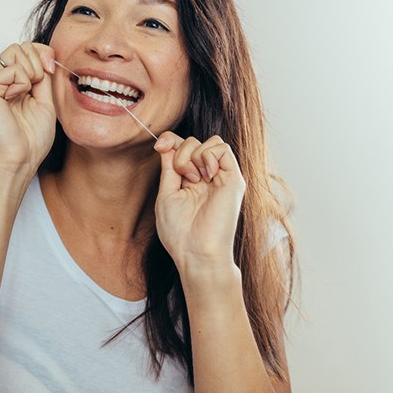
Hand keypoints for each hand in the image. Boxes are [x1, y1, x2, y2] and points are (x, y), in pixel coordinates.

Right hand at [0, 42, 55, 176]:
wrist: (20, 160)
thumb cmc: (31, 139)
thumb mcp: (45, 101)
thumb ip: (43, 77)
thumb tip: (46, 55)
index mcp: (10, 83)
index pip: (25, 49)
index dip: (42, 53)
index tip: (51, 70)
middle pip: (19, 46)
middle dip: (38, 61)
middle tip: (38, 86)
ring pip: (15, 51)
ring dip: (31, 71)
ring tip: (27, 94)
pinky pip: (12, 68)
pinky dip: (23, 83)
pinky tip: (16, 99)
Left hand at [153, 131, 245, 270]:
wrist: (197, 253)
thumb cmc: (179, 232)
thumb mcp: (167, 194)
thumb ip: (169, 167)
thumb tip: (166, 143)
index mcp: (190, 180)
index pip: (182, 146)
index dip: (170, 140)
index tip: (159, 146)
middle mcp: (207, 176)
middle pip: (194, 141)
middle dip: (180, 152)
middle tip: (182, 177)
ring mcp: (221, 176)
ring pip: (210, 141)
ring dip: (194, 155)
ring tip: (193, 179)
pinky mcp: (233, 179)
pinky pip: (222, 148)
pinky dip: (208, 155)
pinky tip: (205, 175)